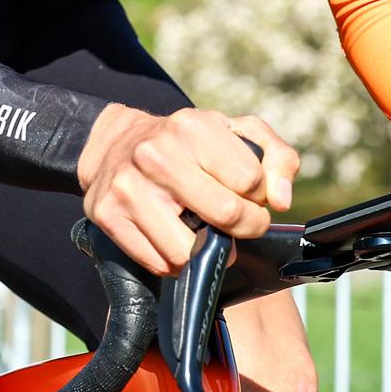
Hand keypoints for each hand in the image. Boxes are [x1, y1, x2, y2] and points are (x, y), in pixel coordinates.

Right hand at [75, 105, 298, 276]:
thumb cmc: (190, 143)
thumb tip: (282, 201)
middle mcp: (156, 155)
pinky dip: (176, 261)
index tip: (247, 192)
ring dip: (207, 250)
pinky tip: (176, 236)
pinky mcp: (108, 216)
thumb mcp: (238, 132)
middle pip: (226, 214)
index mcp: (193, 127)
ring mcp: (129, 188)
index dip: (258, 194)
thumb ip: (278, 158)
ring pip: (189, 250)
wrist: (117, 144)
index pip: (250, 180)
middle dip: (244, 226)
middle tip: (237, 220)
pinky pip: (160, 264)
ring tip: (203, 228)